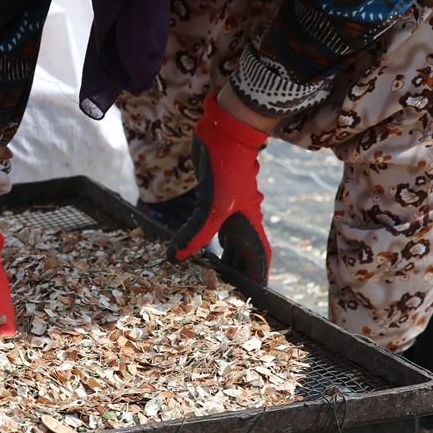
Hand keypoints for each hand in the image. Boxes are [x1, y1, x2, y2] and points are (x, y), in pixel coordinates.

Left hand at [168, 92, 271, 283]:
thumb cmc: (224, 170)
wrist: (224, 133)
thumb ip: (193, 235)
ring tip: (212, 278)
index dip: (258, 280)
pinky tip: (197, 247)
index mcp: (249, 226)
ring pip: (229, 242)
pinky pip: (213, 227)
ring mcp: (229, 210)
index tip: (255, 299)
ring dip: (222, 259)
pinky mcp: (214, 200)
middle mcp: (243, 221)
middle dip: (238, 275)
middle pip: (244, 255)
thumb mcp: (209, 207)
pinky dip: (206, 240)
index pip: (259, 260)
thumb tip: (173, 260)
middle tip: (227, 295)